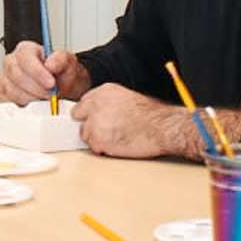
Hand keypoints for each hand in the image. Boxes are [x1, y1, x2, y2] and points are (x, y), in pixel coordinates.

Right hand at [0, 41, 85, 105]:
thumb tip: (50, 64)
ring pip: (11, 90)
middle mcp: (12, 62)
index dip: (37, 71)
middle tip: (50, 94)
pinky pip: (7, 102)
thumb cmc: (60, 74)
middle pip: (16, 75)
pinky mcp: (2, 94)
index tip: (51, 83)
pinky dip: (22, 106)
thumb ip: (61, 59)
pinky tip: (33, 103)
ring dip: (31, 98)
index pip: (25, 57)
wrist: (59, 89)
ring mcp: (5, 79)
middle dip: (36, 88)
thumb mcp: (67, 63)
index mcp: (26, 50)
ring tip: (44, 99)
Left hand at [72, 80, 195, 160]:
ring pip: (85, 134)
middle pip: (79, 118)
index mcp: (103, 91)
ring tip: (115, 138)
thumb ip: (109, 104)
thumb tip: (100, 113)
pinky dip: (103, 149)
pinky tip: (117, 145)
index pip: (83, 104)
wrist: (161, 128)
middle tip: (104, 131)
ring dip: (97, 139)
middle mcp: (95, 104)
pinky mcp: (98, 139)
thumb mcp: (127, 98)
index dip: (89, 114)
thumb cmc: (152, 115)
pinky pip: (93, 147)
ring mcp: (94, 122)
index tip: (94, 120)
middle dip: (89, 125)